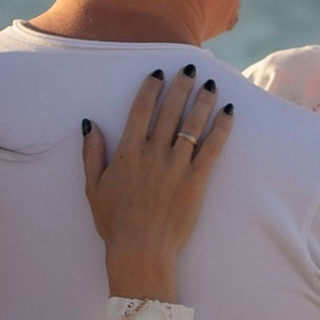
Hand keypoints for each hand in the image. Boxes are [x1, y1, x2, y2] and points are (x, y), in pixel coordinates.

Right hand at [82, 69, 230, 299]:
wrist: (140, 250)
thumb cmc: (114, 222)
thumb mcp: (93, 187)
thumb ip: (92, 154)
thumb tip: (90, 124)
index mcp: (128, 152)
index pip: (141, 110)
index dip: (151, 88)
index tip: (158, 73)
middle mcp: (154, 153)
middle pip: (170, 110)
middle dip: (180, 85)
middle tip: (189, 68)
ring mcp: (177, 166)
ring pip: (193, 124)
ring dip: (203, 100)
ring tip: (211, 83)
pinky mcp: (196, 181)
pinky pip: (212, 148)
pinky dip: (222, 128)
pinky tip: (229, 112)